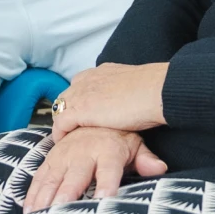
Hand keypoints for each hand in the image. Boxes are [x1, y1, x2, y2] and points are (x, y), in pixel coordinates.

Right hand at [23, 127, 166, 211]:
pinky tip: (28, 210)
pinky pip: (40, 177)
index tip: (105, 198)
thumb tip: (159, 168)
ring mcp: (64, 156)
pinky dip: (33, 193)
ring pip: (53, 178)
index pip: (109, 169)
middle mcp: (83, 153)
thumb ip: (145, 159)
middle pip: (76, 175)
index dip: (107, 183)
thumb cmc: (116, 138)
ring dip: (45, 196)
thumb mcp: (135, 145)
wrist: (92, 117)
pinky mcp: (51, 160)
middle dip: (68, 192)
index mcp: (108, 151)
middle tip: (61, 210)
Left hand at [50, 62, 167, 140]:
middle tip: (71, 128)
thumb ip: (124, 91)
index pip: (80, 83)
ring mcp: (82, 94)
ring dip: (63, 122)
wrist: (154, 91)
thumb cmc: (152, 91)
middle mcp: (88, 79)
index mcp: (101, 72)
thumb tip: (129, 100)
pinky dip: (60, 133)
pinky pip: (61, 123)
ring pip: (61, 108)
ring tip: (66, 136)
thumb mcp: (134, 86)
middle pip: (67, 95)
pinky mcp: (80, 110)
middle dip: (68, 110)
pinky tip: (64, 142)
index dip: (79, 99)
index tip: (83, 113)